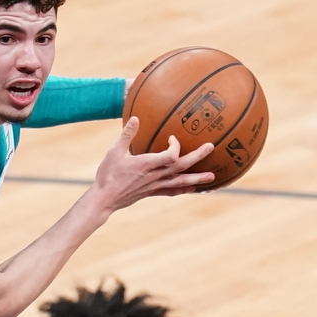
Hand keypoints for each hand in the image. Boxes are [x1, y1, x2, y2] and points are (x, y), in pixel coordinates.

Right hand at [88, 117, 214, 213]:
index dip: (176, 146)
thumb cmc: (108, 174)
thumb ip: (127, 135)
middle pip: (181, 166)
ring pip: (181, 182)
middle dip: (197, 156)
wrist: (105, 198)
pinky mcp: (152, 192)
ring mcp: (155, 186)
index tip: (173, 138)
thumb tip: (135, 118)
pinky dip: (184, 190)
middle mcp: (154, 176)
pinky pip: (172, 191)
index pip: (170, 155)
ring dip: (197, 178)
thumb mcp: (114, 151)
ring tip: (212, 176)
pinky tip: (193, 189)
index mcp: (146, 164)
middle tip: (211, 147)